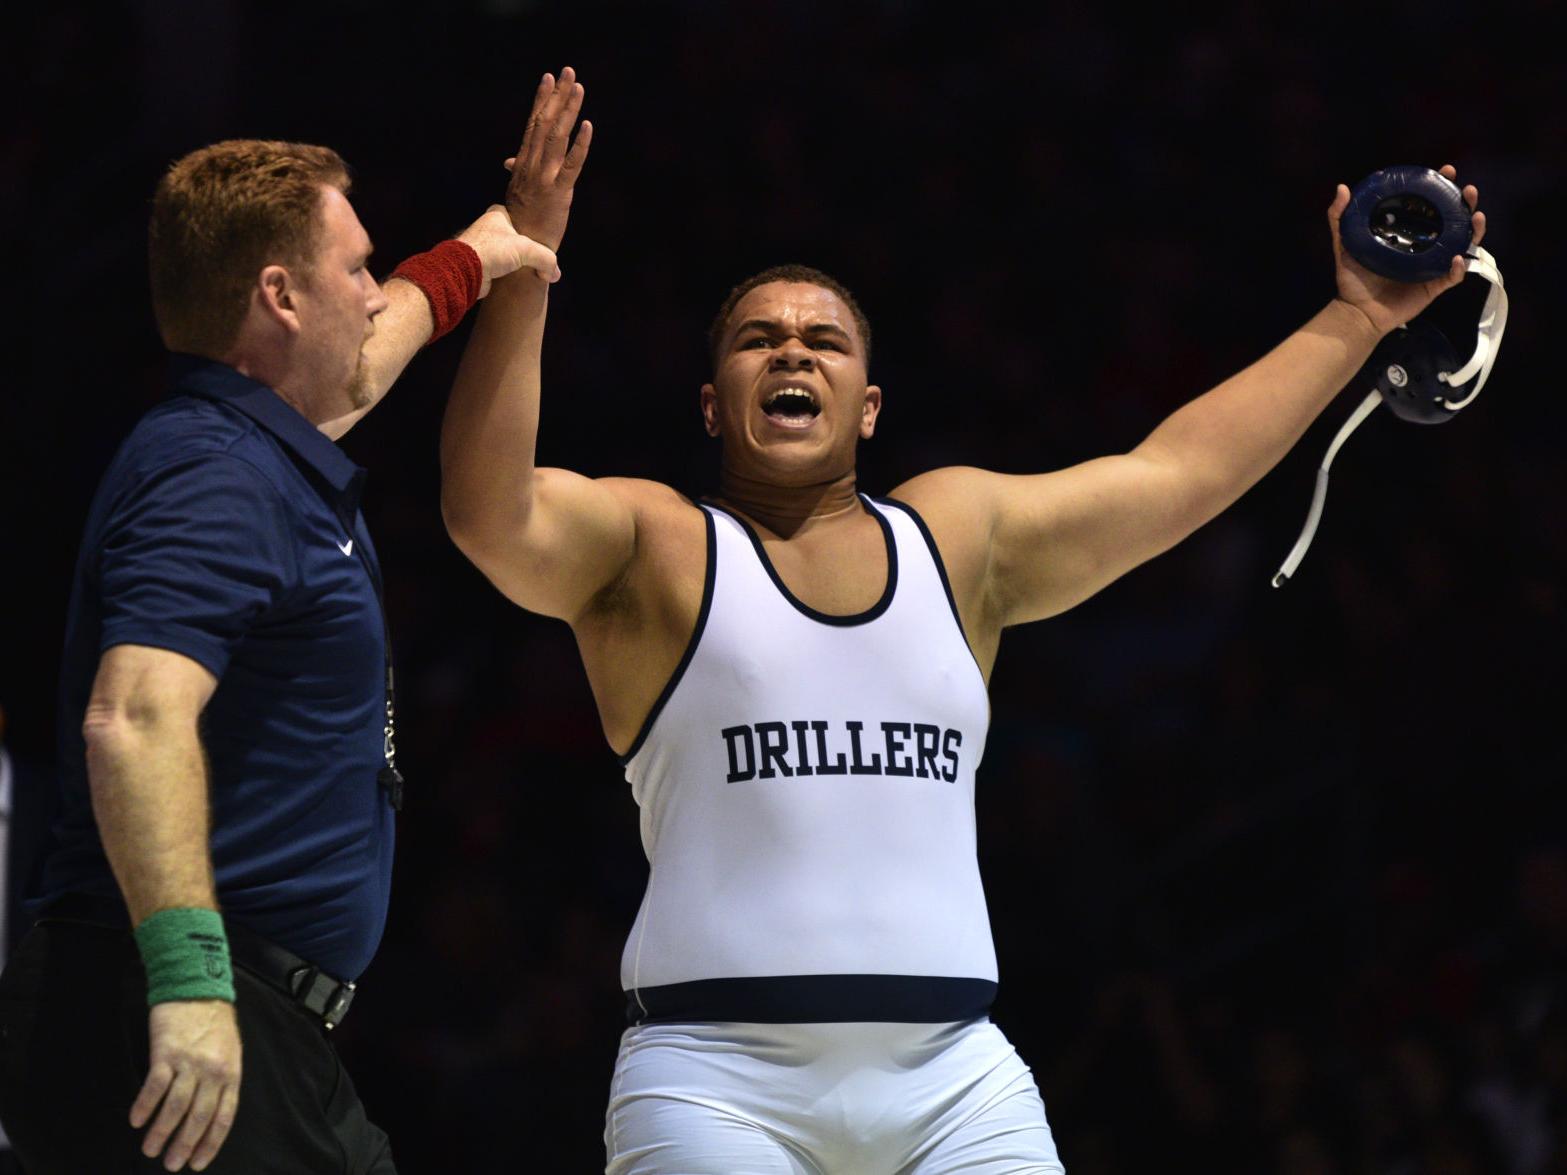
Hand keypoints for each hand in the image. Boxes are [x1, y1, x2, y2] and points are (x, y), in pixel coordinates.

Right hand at [130, 999, 242, 1171]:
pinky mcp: (166, 1053)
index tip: (197, 1163)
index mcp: (231, 1073)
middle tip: (171, 1164)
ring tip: (150, 1150)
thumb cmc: (214, 1021)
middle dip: (184, 1145)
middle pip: (198, 1117)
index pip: (223, 1117)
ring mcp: (189, 1062)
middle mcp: (212, 1071)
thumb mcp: (230, 1050)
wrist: (197, 986)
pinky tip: (137, 1121)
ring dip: (161, 1132)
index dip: (210, 1143)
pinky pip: (154, 1087)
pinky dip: (145, 1107)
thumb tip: (211, 1114)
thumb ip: (222, 1079)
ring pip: (175, 1107)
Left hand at [455, 204, 560, 292]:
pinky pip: (498, 267)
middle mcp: (486, 228)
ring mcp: (481, 246)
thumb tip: (554, 274)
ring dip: (514, 262)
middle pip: (511, 236)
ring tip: (529, 270)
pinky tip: (515, 280)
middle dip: (522, 246)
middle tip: (536, 256)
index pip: (515, 215)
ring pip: (504, 252)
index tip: (537, 236)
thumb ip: (546, 259)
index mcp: (496, 215)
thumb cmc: (493, 250)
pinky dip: (506, 273)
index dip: (527, 225)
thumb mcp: (528, 249)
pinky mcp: (478, 264)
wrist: (465, 270)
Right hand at [502, 65, 593, 250]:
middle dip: (557, 95)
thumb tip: (510, 161)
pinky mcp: (559, 193)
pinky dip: (581, 145)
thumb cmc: (521, 223)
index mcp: (523, 164)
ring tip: (578, 87)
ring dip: (569, 110)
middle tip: (567, 70)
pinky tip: (589, 126)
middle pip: (545, 123)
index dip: (541, 100)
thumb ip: (518, 172)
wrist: (521, 251)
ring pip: (557, 137)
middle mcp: (531, 166)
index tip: (548, 78)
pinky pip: (572, 165)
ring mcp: (544, 179)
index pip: (532, 124)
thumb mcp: (517, 192)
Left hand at [1329, 162, 1486, 336]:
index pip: (1430, 205)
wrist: (1356, 311)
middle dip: (1466, 203)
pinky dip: (1458, 267)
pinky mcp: (1435, 286)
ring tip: (1476, 216)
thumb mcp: (1343, 243)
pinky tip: (1456, 257)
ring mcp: (1433, 265)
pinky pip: (1453, 276)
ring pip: (1463, 245)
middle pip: (1454, 220)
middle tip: (1467, 190)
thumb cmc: (1352, 278)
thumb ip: (1340, 217)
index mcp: (1409, 232)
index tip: (1446, 171)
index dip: (1442, 187)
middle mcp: (1425, 246)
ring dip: (1474, 230)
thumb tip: (1342, 188)